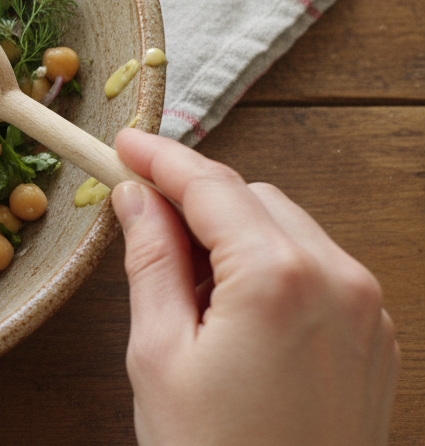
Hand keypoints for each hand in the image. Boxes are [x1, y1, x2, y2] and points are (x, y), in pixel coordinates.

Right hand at [112, 129, 397, 445]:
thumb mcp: (158, 353)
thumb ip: (150, 260)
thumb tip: (137, 198)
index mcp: (278, 277)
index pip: (212, 186)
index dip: (161, 160)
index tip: (124, 145)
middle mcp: (338, 280)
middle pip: (254, 199)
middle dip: (198, 201)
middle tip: (140, 221)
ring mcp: (365, 310)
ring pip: (289, 229)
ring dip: (235, 235)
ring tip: (187, 292)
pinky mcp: (374, 338)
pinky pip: (319, 271)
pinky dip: (272, 269)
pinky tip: (233, 314)